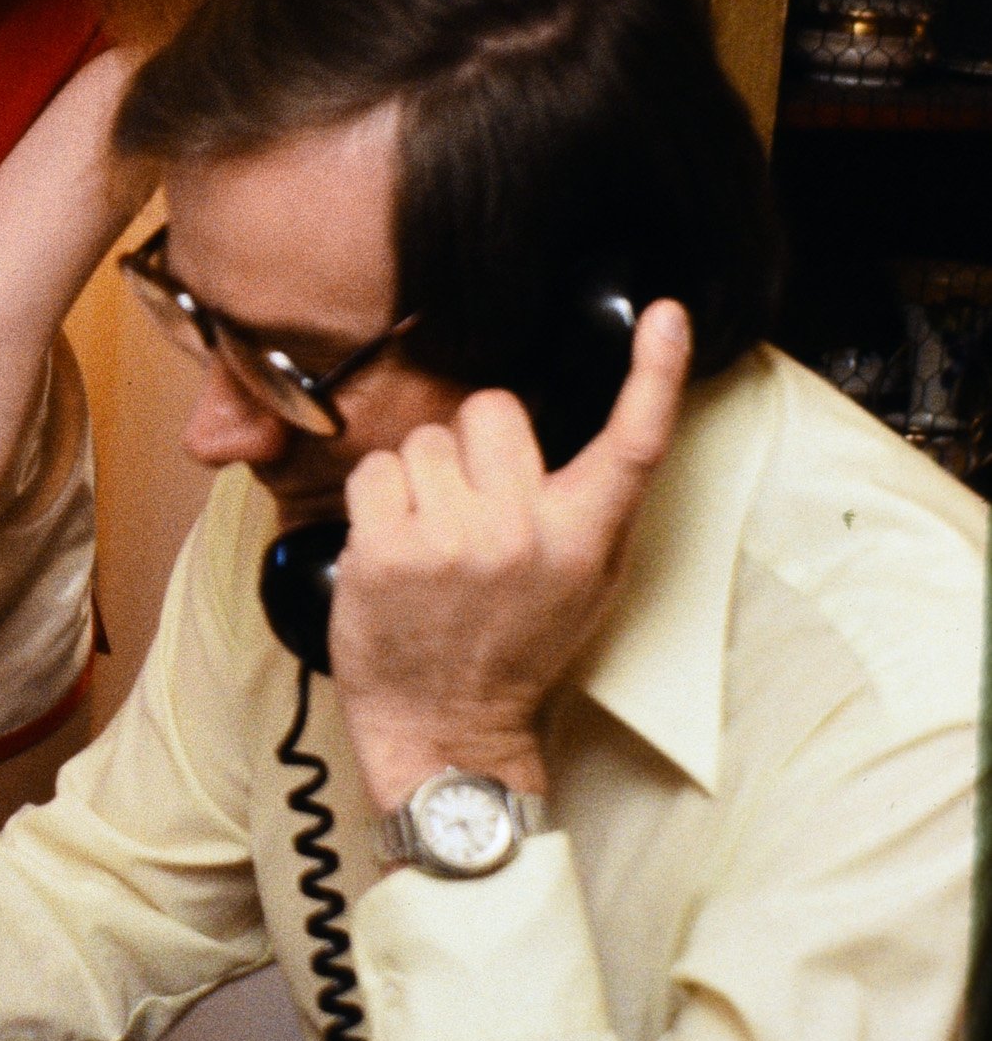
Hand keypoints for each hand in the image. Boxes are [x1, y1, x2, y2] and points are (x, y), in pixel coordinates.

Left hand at [330, 299, 690, 814]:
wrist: (447, 725)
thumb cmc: (513, 647)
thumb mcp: (585, 582)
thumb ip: (590, 503)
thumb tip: (608, 415)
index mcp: (584, 537)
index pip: (632, 443)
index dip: (655, 373)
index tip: (665, 315)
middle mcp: (524, 532)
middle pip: (494, 408)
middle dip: (476, 443)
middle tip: (472, 505)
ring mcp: (453, 539)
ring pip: (426, 439)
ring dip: (421, 479)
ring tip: (432, 540)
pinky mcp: (386, 548)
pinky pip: (375, 471)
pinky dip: (376, 502)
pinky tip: (393, 548)